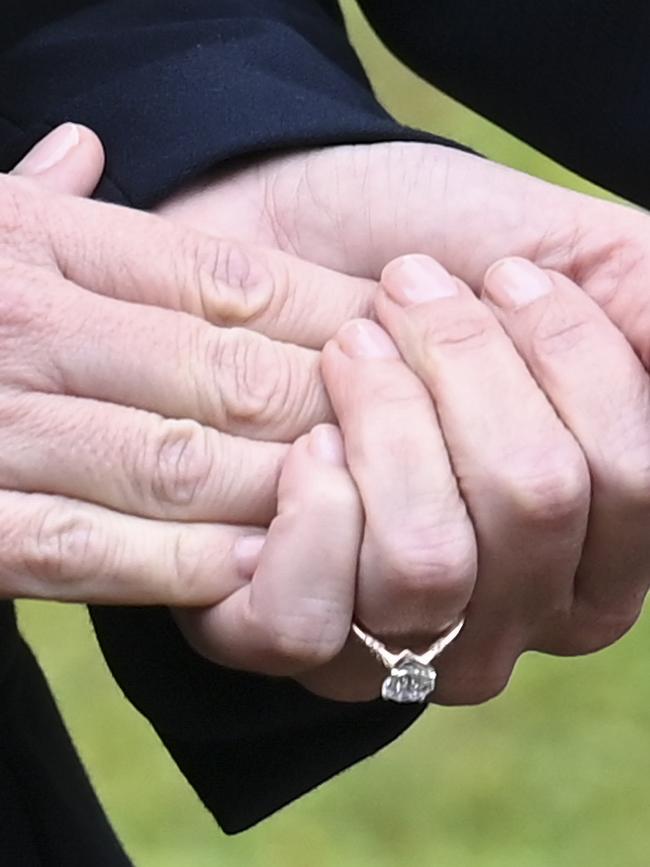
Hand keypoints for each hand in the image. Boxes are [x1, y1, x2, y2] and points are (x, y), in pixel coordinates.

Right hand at [0, 132, 380, 611]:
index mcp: (43, 244)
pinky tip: (257, 566)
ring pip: (176, 460)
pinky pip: (87, 544)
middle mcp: (26, 324)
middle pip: (229, 369)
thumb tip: (87, 147)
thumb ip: (33, 195)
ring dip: (282, 486)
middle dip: (335, 403)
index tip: (407, 334)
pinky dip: (178, 562)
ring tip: (368, 501)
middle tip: (422, 427)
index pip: (230, 277)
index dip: (334, 309)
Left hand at [155, 143, 649, 699]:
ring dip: (386, 421)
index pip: (634, 481)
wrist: (271, 246)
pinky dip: (310, 516)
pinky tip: (308, 447)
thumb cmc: (407, 254)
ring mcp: (398, 635)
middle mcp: (508, 611)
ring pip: (428, 562)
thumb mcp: (544, 246)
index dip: (574, 360)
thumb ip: (636, 294)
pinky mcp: (288, 633)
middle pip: (535, 507)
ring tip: (351, 348)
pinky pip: (308, 623)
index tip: (504, 276)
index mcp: (592, 540)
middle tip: (407, 293)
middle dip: (469, 369)